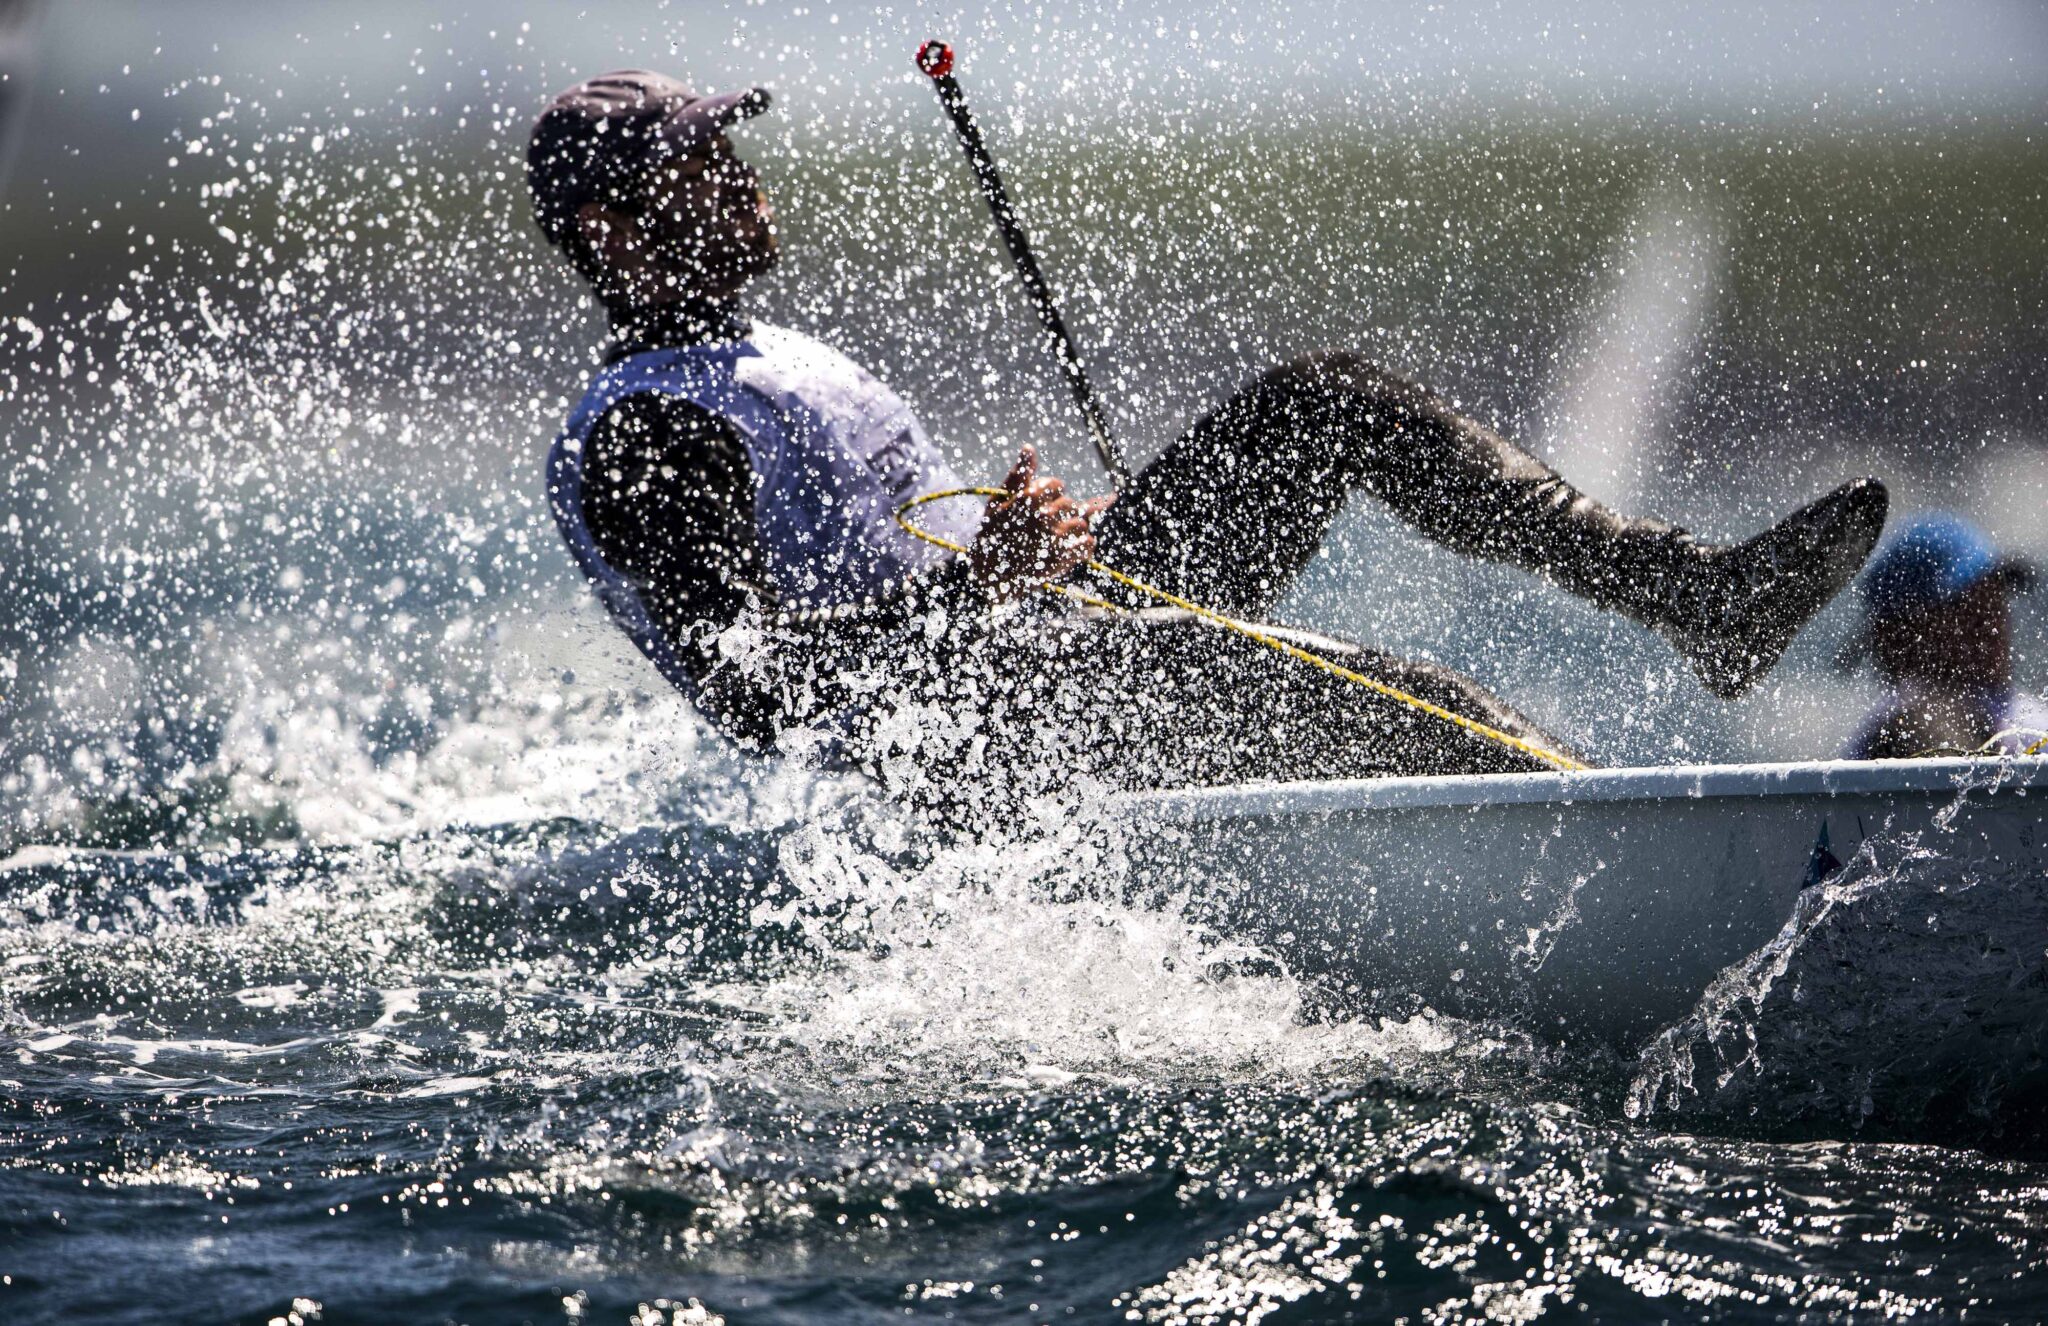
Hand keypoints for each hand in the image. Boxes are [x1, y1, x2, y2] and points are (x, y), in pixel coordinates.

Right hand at [967, 446, 1115, 602]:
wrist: (988, 576)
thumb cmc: (992, 535)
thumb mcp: (998, 502)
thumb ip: (1018, 475)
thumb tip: (1030, 447)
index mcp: (1028, 498)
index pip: (1056, 484)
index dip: (1050, 494)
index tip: (1040, 505)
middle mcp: (1043, 515)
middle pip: (1070, 503)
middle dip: (1061, 513)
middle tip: (1046, 525)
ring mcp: (1054, 538)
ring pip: (1081, 523)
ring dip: (1072, 530)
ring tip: (1057, 538)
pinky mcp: (1062, 559)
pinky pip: (1088, 544)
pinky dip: (1083, 546)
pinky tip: (1070, 549)